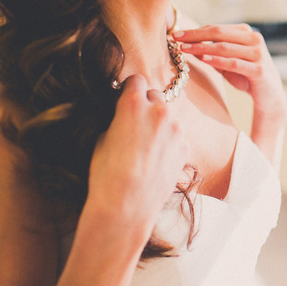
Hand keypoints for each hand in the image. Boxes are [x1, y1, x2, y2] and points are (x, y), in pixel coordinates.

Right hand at [88, 75, 188, 226]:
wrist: (127, 205)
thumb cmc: (106, 173)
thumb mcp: (102, 138)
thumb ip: (117, 119)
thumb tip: (123, 116)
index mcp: (134, 103)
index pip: (136, 80)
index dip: (130, 89)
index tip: (127, 98)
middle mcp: (159, 111)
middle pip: (155, 96)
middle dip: (147, 105)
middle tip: (135, 123)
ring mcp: (175, 129)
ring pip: (168, 118)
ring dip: (159, 125)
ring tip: (145, 147)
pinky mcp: (184, 148)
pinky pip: (176, 138)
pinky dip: (168, 143)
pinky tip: (155, 160)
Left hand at [173, 24, 286, 119]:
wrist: (269, 97)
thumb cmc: (245, 77)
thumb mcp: (227, 62)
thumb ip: (211, 52)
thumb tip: (187, 44)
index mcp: (247, 33)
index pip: (217, 28)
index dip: (196, 31)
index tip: (177, 34)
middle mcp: (255, 39)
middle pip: (219, 33)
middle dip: (196, 36)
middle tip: (177, 38)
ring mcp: (258, 54)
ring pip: (225, 47)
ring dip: (203, 47)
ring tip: (185, 49)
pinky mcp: (259, 70)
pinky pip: (234, 63)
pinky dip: (218, 60)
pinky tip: (204, 59)